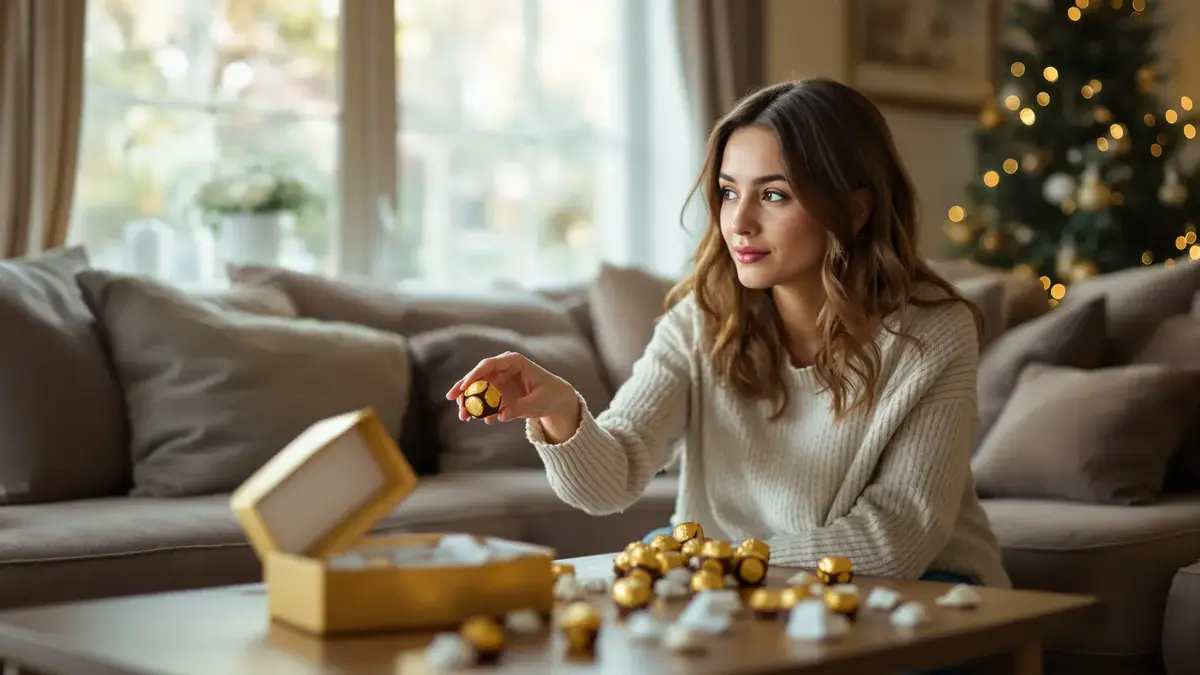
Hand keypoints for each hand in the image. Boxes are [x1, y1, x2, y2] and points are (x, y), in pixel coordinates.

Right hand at [445, 351, 576, 424]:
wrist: (556, 400)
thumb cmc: (551, 394)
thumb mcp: (538, 401)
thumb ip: (520, 407)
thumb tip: (500, 415)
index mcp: (513, 361)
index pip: (489, 364)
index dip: (474, 375)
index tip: (463, 387)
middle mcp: (502, 369)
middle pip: (477, 376)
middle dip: (464, 389)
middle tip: (454, 402)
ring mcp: (499, 381)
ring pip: (477, 389)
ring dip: (468, 403)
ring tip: (464, 417)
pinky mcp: (498, 394)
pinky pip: (484, 401)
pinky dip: (479, 410)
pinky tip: (482, 420)